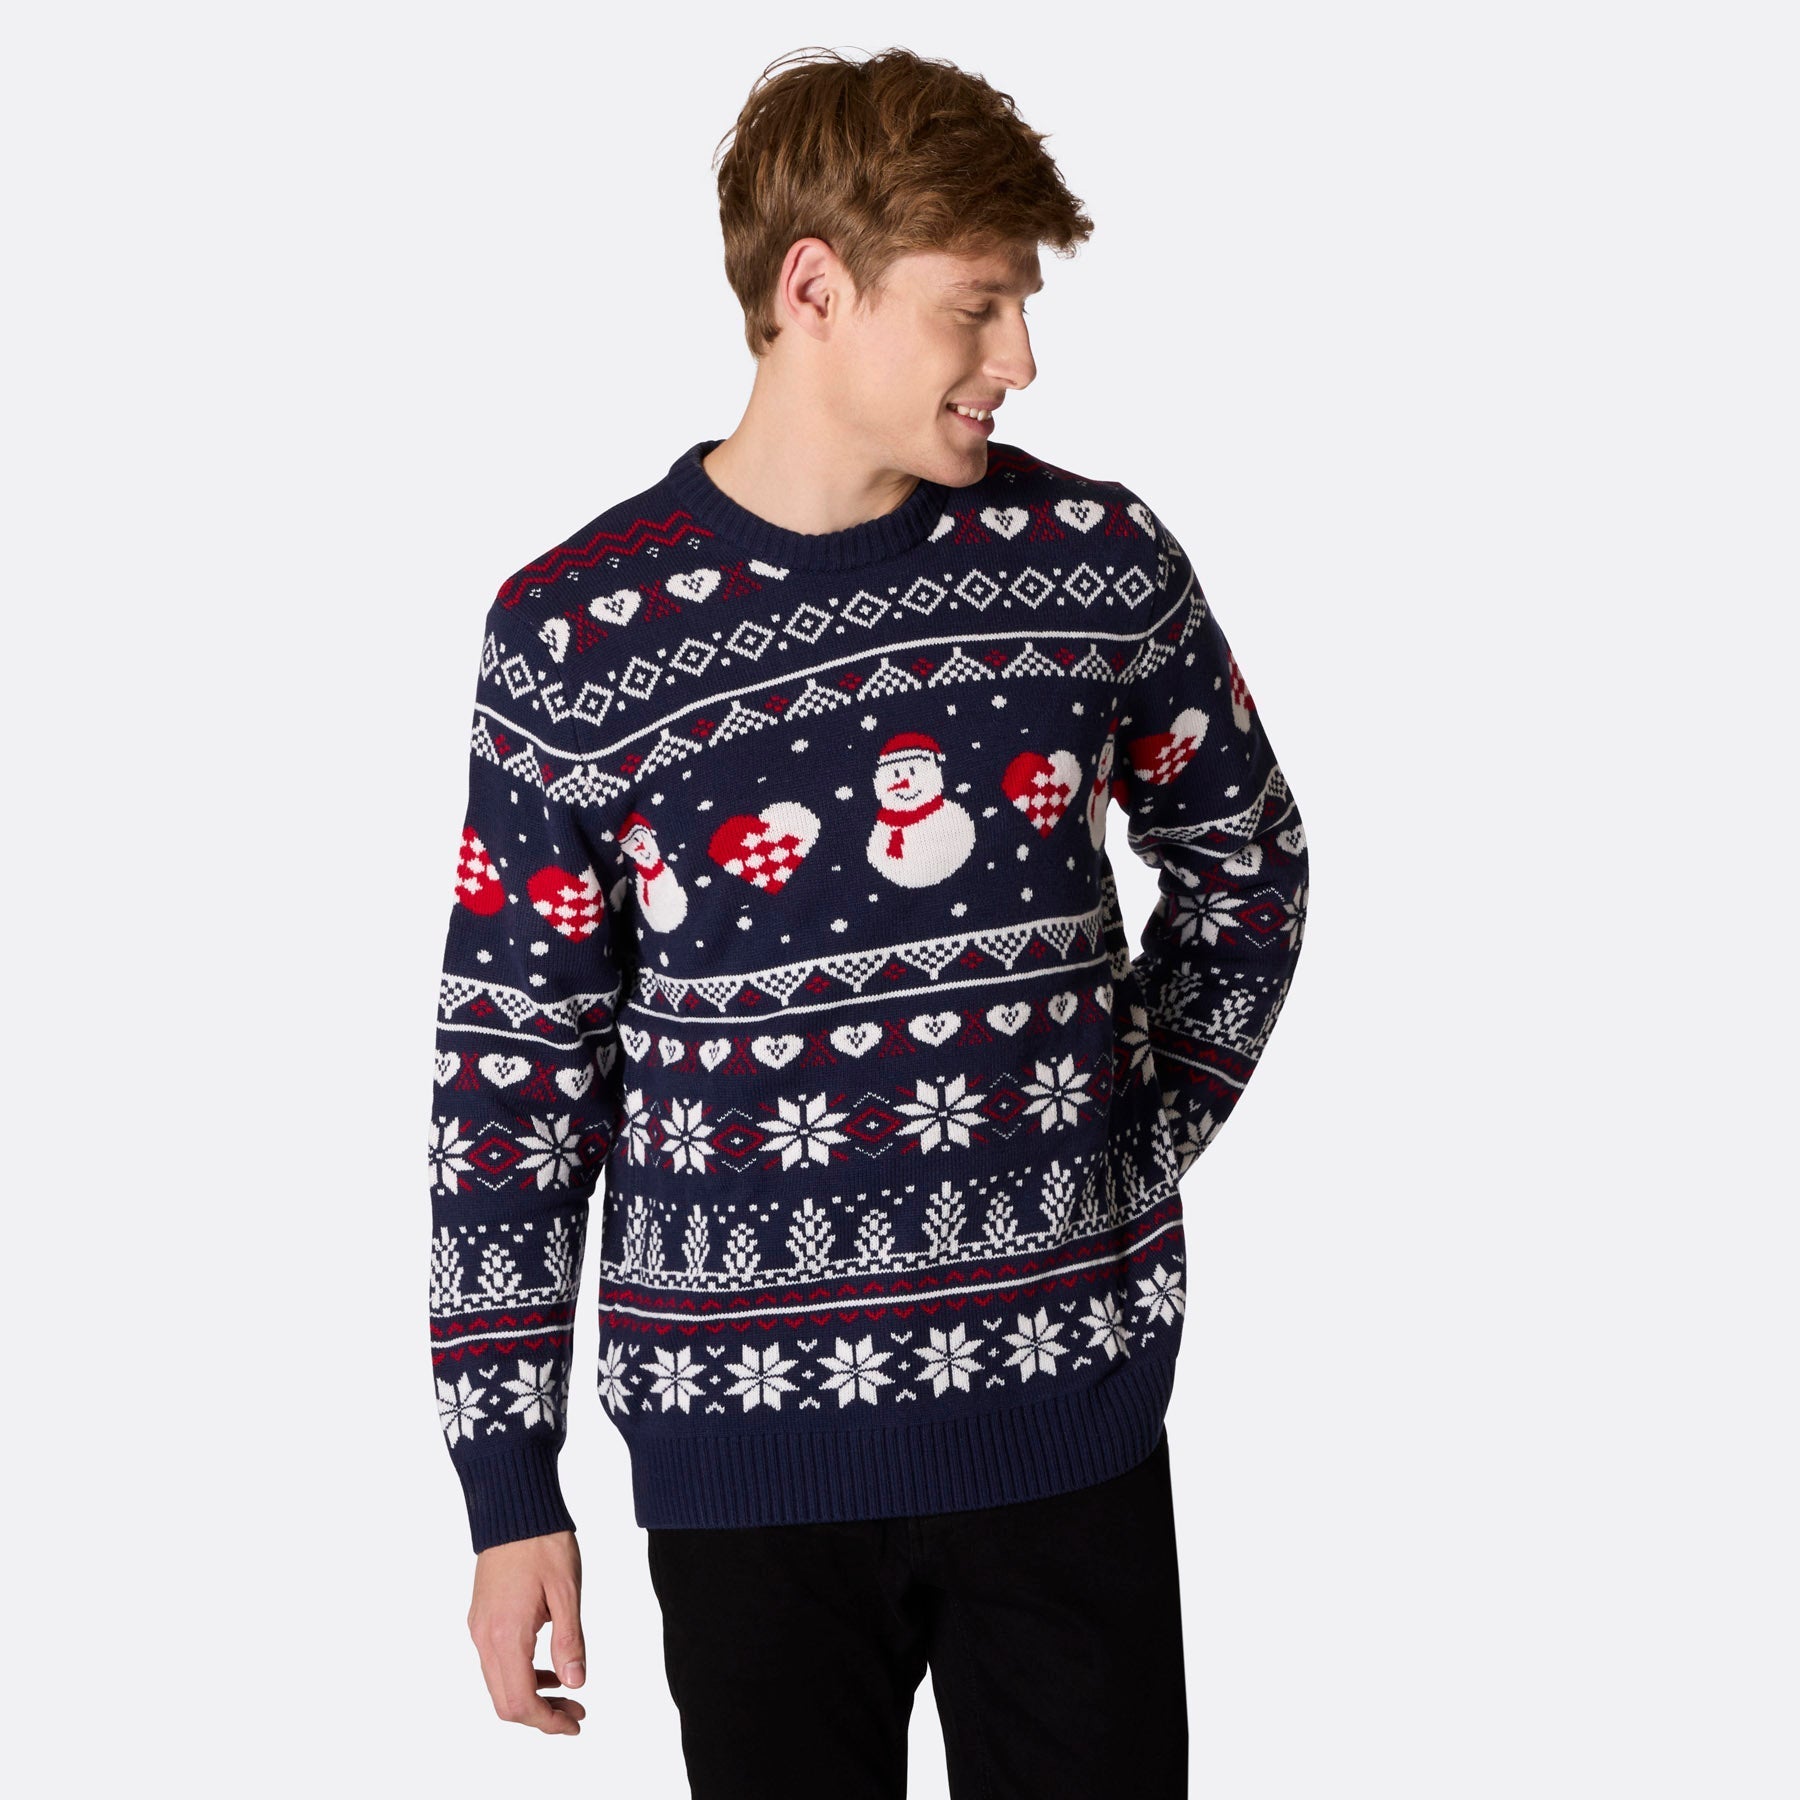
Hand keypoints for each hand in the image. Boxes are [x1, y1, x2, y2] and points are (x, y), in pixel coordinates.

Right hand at [467, 1528, 587, 1735]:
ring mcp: (479, 1628)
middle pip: (505, 1702)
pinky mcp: (481, 1618)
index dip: (548, 1722)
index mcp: (506, 1634)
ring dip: (531, 1697)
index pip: (521, 1701)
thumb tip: (576, 1683)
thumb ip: (570, 1640)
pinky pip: (495, 1662)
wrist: (514, 1507)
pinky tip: (547, 1667)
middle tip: (577, 1712)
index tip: (576, 1722)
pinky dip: (520, 1675)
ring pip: (499, 1684)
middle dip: (541, 1716)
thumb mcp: (566, 1591)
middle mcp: (485, 1637)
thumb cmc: (542, 1542)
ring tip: (568, 1692)